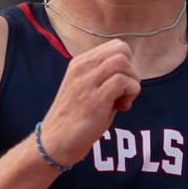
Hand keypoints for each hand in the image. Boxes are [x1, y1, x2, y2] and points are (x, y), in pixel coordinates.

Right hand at [39, 40, 140, 165]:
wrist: (54, 142)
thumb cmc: (74, 119)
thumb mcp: (86, 90)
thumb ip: (104, 78)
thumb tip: (131, 76)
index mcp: (80, 63)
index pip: (115, 46)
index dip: (127, 64)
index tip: (121, 85)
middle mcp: (82, 68)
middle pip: (121, 49)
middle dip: (132, 70)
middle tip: (126, 92)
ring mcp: (87, 82)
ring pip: (123, 62)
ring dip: (132, 82)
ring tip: (123, 100)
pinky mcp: (95, 99)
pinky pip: (123, 82)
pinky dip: (131, 93)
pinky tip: (121, 108)